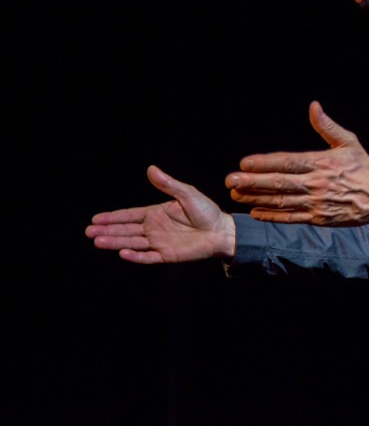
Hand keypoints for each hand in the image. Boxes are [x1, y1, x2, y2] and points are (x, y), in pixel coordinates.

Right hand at [86, 165, 235, 263]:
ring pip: (132, 243)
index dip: (113, 217)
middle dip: (107, 231)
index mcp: (157, 213)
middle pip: (126, 230)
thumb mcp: (187, 194)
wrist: (222, 231)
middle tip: (89, 232)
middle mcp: (154, 228)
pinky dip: (135, 255)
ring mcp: (159, 242)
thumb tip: (151, 169)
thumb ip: (168, 184)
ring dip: (115, 242)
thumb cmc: (207, 211)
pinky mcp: (167, 255)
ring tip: (98, 241)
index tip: (95, 219)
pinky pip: (148, 256)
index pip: (130, 216)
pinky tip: (122, 252)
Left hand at [225, 101, 368, 226]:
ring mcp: (316, 203)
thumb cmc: (363, 167)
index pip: (287, 162)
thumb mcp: (349, 142)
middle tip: (230, 181)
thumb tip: (314, 106)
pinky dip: (272, 216)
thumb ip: (327, 126)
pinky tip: (255, 213)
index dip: (264, 163)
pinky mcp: (318, 218)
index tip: (244, 163)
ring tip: (237, 196)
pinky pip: (291, 218)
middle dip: (252, 183)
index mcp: (321, 163)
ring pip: (281, 201)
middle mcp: (316, 184)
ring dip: (256, 199)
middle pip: (279, 183)